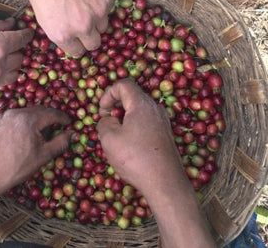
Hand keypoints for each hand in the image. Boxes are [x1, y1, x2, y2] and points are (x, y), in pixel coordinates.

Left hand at [0, 106, 72, 193]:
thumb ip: (61, 142)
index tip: (69, 124)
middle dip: (49, 118)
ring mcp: (3, 116)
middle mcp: (16, 113)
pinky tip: (22, 135)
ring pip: (26, 112)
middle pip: (39, 110)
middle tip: (55, 130)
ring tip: (38, 134)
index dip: (63, 118)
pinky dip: (21, 122)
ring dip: (35, 120)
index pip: (52, 113)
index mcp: (29, 120)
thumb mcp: (44, 155)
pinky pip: (13, 117)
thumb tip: (73, 133)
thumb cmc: (18, 166)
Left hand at [19, 0, 114, 56]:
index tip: (77, 38)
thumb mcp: (42, 12)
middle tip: (84, 23)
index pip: (77, 52)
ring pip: (104, 25)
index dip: (76, 44)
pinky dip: (102, 2)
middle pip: (94, 44)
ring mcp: (98, 11)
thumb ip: (59, 29)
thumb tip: (71, 37)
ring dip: (97, 18)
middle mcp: (82, 27)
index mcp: (61, 34)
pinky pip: (109, 7)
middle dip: (89, 36)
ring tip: (85, 2)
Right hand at [97, 80, 215, 247]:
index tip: (102, 111)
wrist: (165, 181)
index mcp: (142, 104)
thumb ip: (104, 123)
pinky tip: (130, 147)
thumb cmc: (135, 158)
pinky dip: (134, 128)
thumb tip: (109, 120)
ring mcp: (163, 122)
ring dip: (124, 119)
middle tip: (106, 124)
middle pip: (132, 97)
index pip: (124, 85)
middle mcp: (155, 108)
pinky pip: (146, 123)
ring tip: (116, 137)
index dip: (108, 93)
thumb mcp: (109, 139)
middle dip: (115, 107)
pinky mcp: (165, 135)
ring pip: (139, 111)